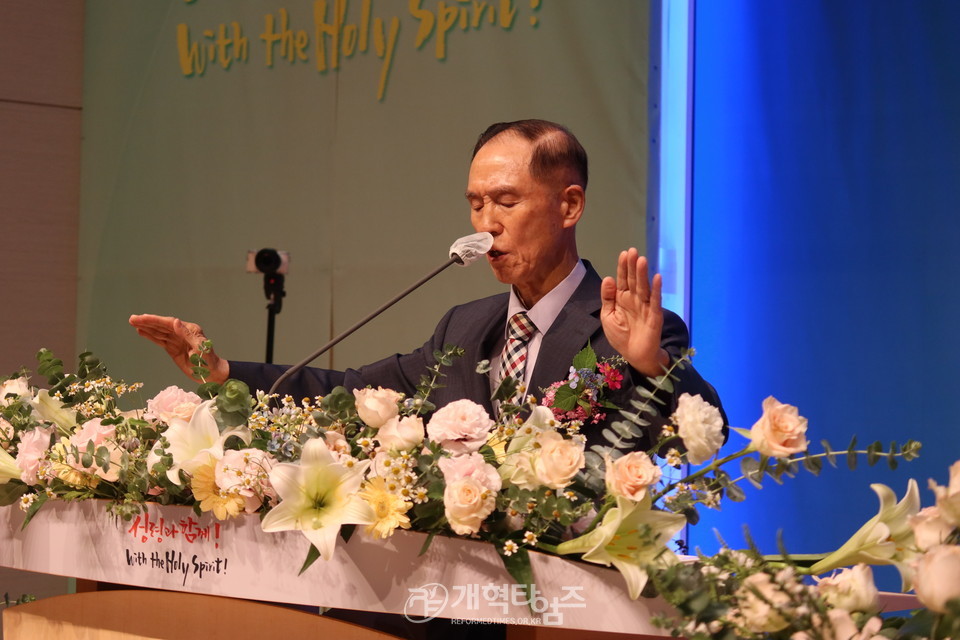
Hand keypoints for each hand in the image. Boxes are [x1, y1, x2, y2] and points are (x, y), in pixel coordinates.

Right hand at [128, 314, 229, 382]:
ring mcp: (177, 340)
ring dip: (146, 327)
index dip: (156, 320)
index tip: (144, 318)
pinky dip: (150, 336)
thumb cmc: (209, 362)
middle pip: (162, 326)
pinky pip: (160, 340)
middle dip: (147, 322)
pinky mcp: (173, 348)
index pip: (170, 323)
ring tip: (133, 322)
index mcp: (190, 330)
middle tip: (132, 318)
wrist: (212, 374)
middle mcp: (182, 333)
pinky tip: (141, 332)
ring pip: (159, 332)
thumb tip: (176, 322)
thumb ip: (187, 335)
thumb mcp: (200, 349)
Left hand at [600, 248, 667, 376]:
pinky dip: (656, 290)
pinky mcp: (654, 316)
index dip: (623, 267)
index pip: (622, 279)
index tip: (624, 253)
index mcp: (622, 298)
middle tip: (633, 251)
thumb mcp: (608, 316)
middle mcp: (634, 299)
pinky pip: (655, 301)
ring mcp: (645, 306)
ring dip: (643, 274)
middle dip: (632, 266)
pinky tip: (657, 278)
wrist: (634, 355)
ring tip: (641, 260)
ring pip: (644, 287)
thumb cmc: (620, 336)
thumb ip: (607, 298)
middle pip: (633, 280)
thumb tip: (608, 278)